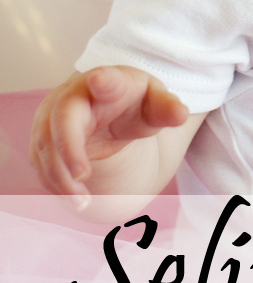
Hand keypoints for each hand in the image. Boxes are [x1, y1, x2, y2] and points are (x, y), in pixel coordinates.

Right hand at [30, 65, 188, 199]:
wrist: (106, 106)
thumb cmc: (134, 103)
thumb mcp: (154, 103)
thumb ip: (166, 109)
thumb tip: (182, 114)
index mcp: (108, 82)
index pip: (106, 79)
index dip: (103, 80)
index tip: (100, 80)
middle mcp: (73, 96)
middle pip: (63, 118)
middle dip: (69, 148)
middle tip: (83, 176)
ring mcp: (51, 116)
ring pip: (45, 146)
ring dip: (60, 177)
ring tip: (83, 203)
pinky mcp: (42, 138)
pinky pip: (41, 163)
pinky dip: (54, 184)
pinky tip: (75, 199)